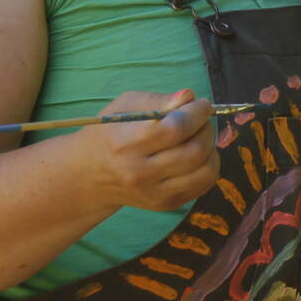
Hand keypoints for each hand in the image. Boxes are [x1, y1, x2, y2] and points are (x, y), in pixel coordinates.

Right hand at [80, 89, 219, 210]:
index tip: (202, 103)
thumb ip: (158, 100)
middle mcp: (140, 173)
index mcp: (126, 144)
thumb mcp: (125, 107)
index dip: (196, 113)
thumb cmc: (110, 133)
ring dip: (212, 147)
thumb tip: (189, 97)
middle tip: (201, 118)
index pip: (174, 129)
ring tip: (199, 136)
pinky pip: (204, 184)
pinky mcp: (165, 204)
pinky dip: (209, 165)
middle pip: (194, 151)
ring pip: (205, 171)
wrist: (89, 176)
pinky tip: (196, 154)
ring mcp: (154, 193)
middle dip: (206, 128)